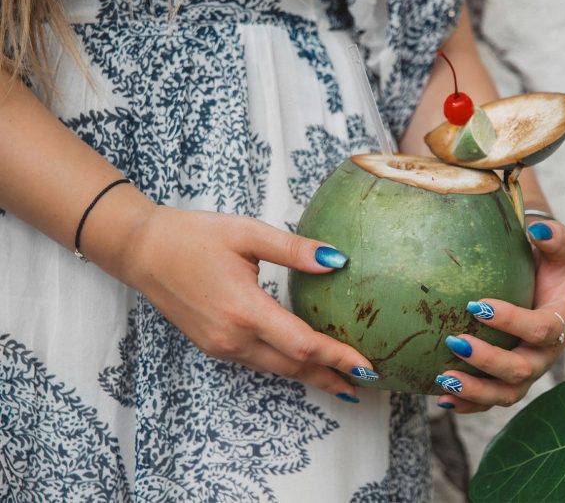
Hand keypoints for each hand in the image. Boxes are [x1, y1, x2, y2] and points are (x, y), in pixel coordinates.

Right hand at [116, 206, 375, 401]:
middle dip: (331, 377)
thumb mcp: (247, 233)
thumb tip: (337, 260)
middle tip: (365, 384)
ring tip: (341, 381)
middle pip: (293, 366)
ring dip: (310, 375)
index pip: (303, 343)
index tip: (367, 367)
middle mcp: (233, 337)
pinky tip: (302, 362)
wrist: (143, 251)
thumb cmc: (194, 236)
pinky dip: (286, 366)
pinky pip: (258, 363)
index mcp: (245, 309)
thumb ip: (294, 249)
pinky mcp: (214, 346)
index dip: (338, 357)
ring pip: (276, 369)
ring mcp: (221, 346)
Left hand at [434, 219, 564, 412]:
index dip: (511, 321)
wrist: (540, 284)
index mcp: (559, 324)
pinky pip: (488, 400)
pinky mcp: (506, 382)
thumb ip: (553, 238)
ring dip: (474, 390)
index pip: (540, 329)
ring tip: (443, 379)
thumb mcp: (557, 247)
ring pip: (504, 394)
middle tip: (454, 341)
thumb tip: (536, 230)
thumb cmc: (546, 263)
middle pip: (521, 370)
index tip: (475, 305)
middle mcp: (544, 355)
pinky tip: (440, 397)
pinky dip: (466, 404)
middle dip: (487, 360)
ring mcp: (525, 372)